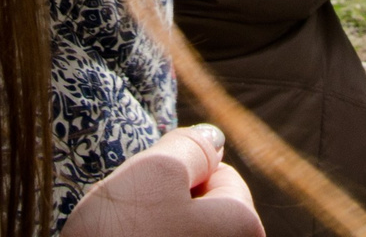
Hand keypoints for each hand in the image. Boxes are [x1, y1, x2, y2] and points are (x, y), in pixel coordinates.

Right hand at [61, 126, 260, 236]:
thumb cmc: (119, 234)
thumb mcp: (157, 170)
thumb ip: (191, 146)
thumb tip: (212, 138)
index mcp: (245, 224)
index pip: (221, 173)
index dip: (181, 172)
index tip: (151, 192)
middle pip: (206, 208)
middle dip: (171, 203)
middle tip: (136, 217)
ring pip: (184, 232)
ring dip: (158, 228)